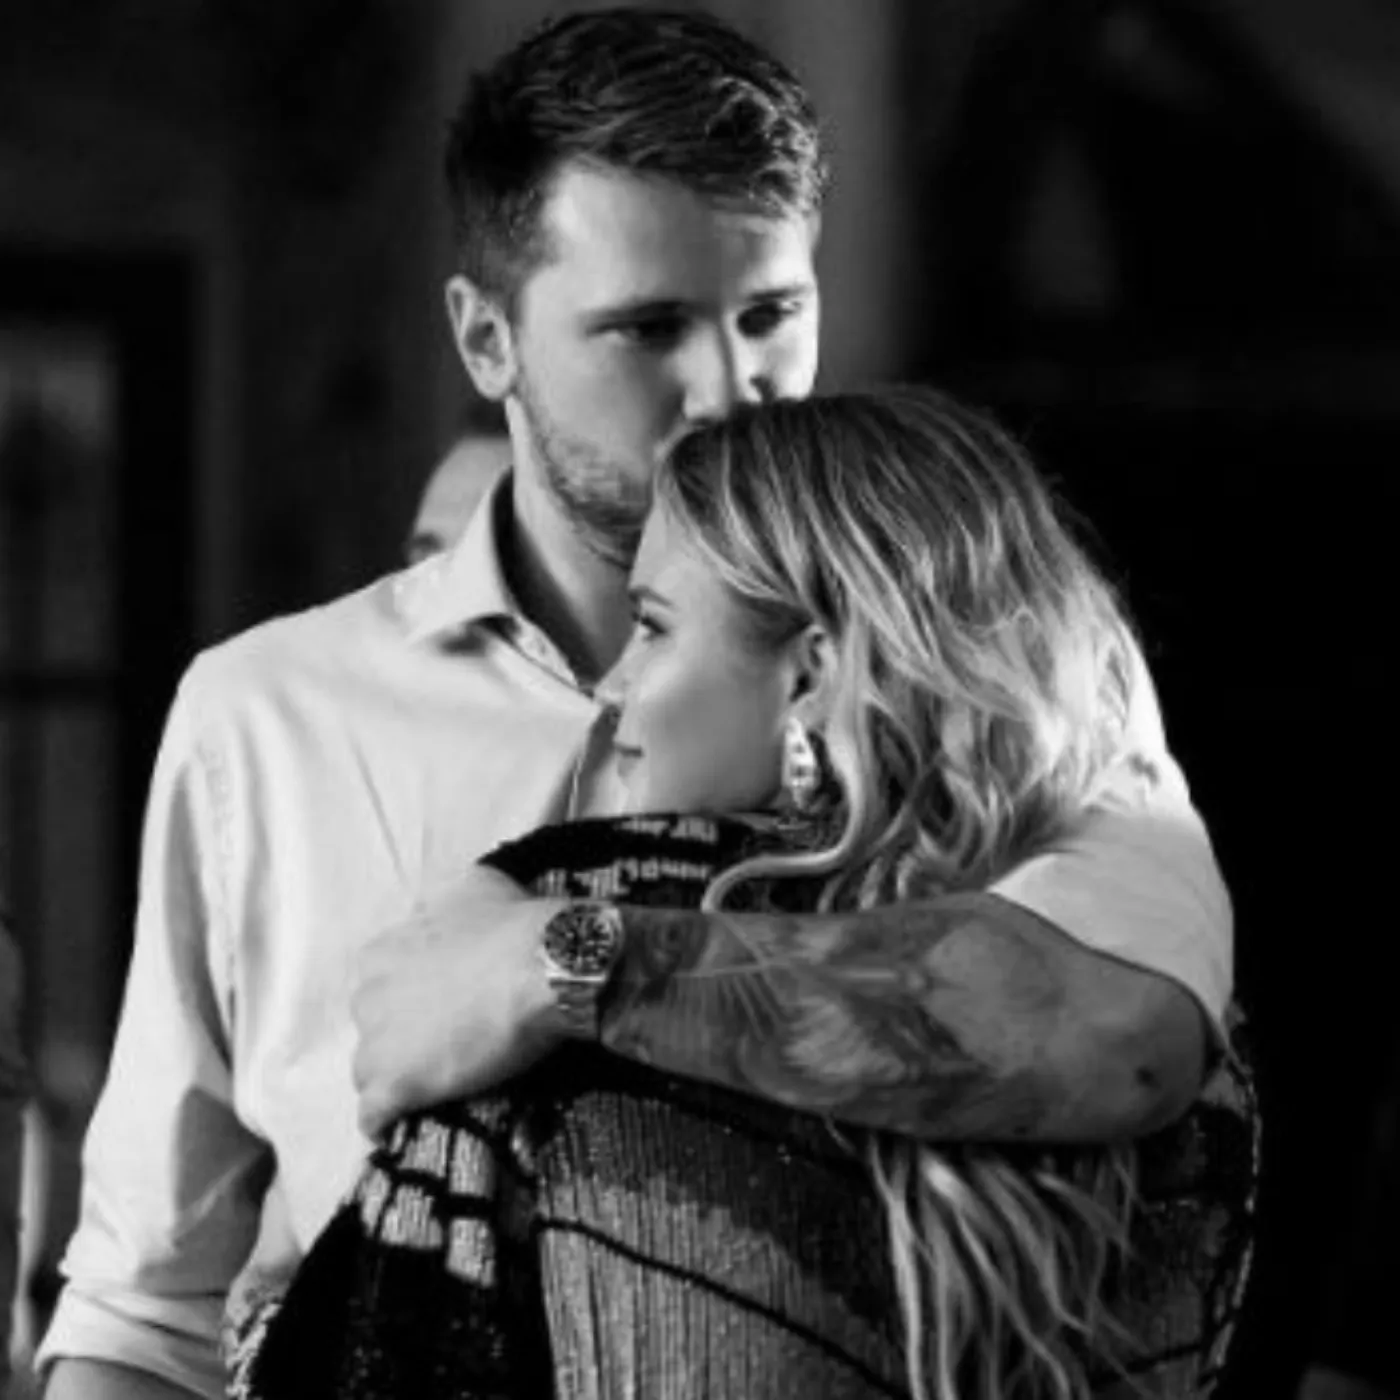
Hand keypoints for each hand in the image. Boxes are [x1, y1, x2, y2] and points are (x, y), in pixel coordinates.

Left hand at [351, 864, 568, 1137]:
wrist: (541, 967)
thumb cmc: (512, 925)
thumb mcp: (476, 887)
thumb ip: (448, 903)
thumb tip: (458, 908)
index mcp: (380, 953)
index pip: (379, 985)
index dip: (412, 998)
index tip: (443, 1006)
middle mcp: (366, 995)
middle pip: (374, 1028)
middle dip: (402, 1037)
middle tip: (448, 1042)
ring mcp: (376, 1043)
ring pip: (370, 1072)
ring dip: (397, 1079)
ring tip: (437, 1086)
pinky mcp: (394, 1085)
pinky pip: (374, 1115)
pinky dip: (390, 1120)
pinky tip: (411, 1121)